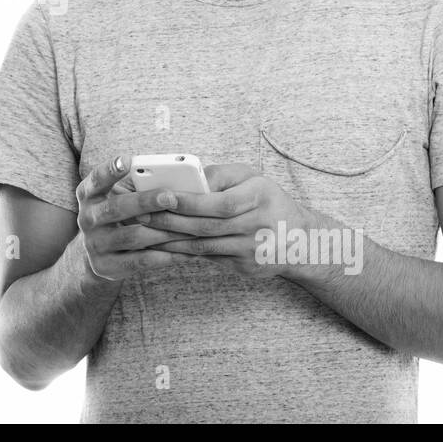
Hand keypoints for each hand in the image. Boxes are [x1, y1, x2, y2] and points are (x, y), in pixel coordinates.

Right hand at [75, 155, 205, 280]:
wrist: (95, 257)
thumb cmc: (116, 218)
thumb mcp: (114, 199)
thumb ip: (134, 189)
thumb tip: (174, 180)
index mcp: (89, 196)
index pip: (96, 180)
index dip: (110, 170)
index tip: (127, 159)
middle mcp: (87, 219)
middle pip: (116, 208)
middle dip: (145, 201)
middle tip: (171, 197)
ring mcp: (95, 245)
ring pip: (133, 236)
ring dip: (163, 231)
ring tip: (188, 227)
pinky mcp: (106, 266)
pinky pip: (141, 261)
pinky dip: (165, 256)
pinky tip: (184, 252)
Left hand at [141, 163, 316, 277]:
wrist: (301, 241)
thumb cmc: (269, 201)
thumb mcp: (253, 178)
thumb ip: (222, 174)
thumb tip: (190, 177)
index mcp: (260, 197)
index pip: (219, 202)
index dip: (189, 202)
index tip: (163, 196)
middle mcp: (257, 226)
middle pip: (207, 226)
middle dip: (170, 221)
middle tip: (141, 214)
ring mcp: (251, 250)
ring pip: (203, 246)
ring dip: (171, 239)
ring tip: (146, 231)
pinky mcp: (244, 267)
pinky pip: (207, 259)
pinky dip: (183, 253)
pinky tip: (164, 245)